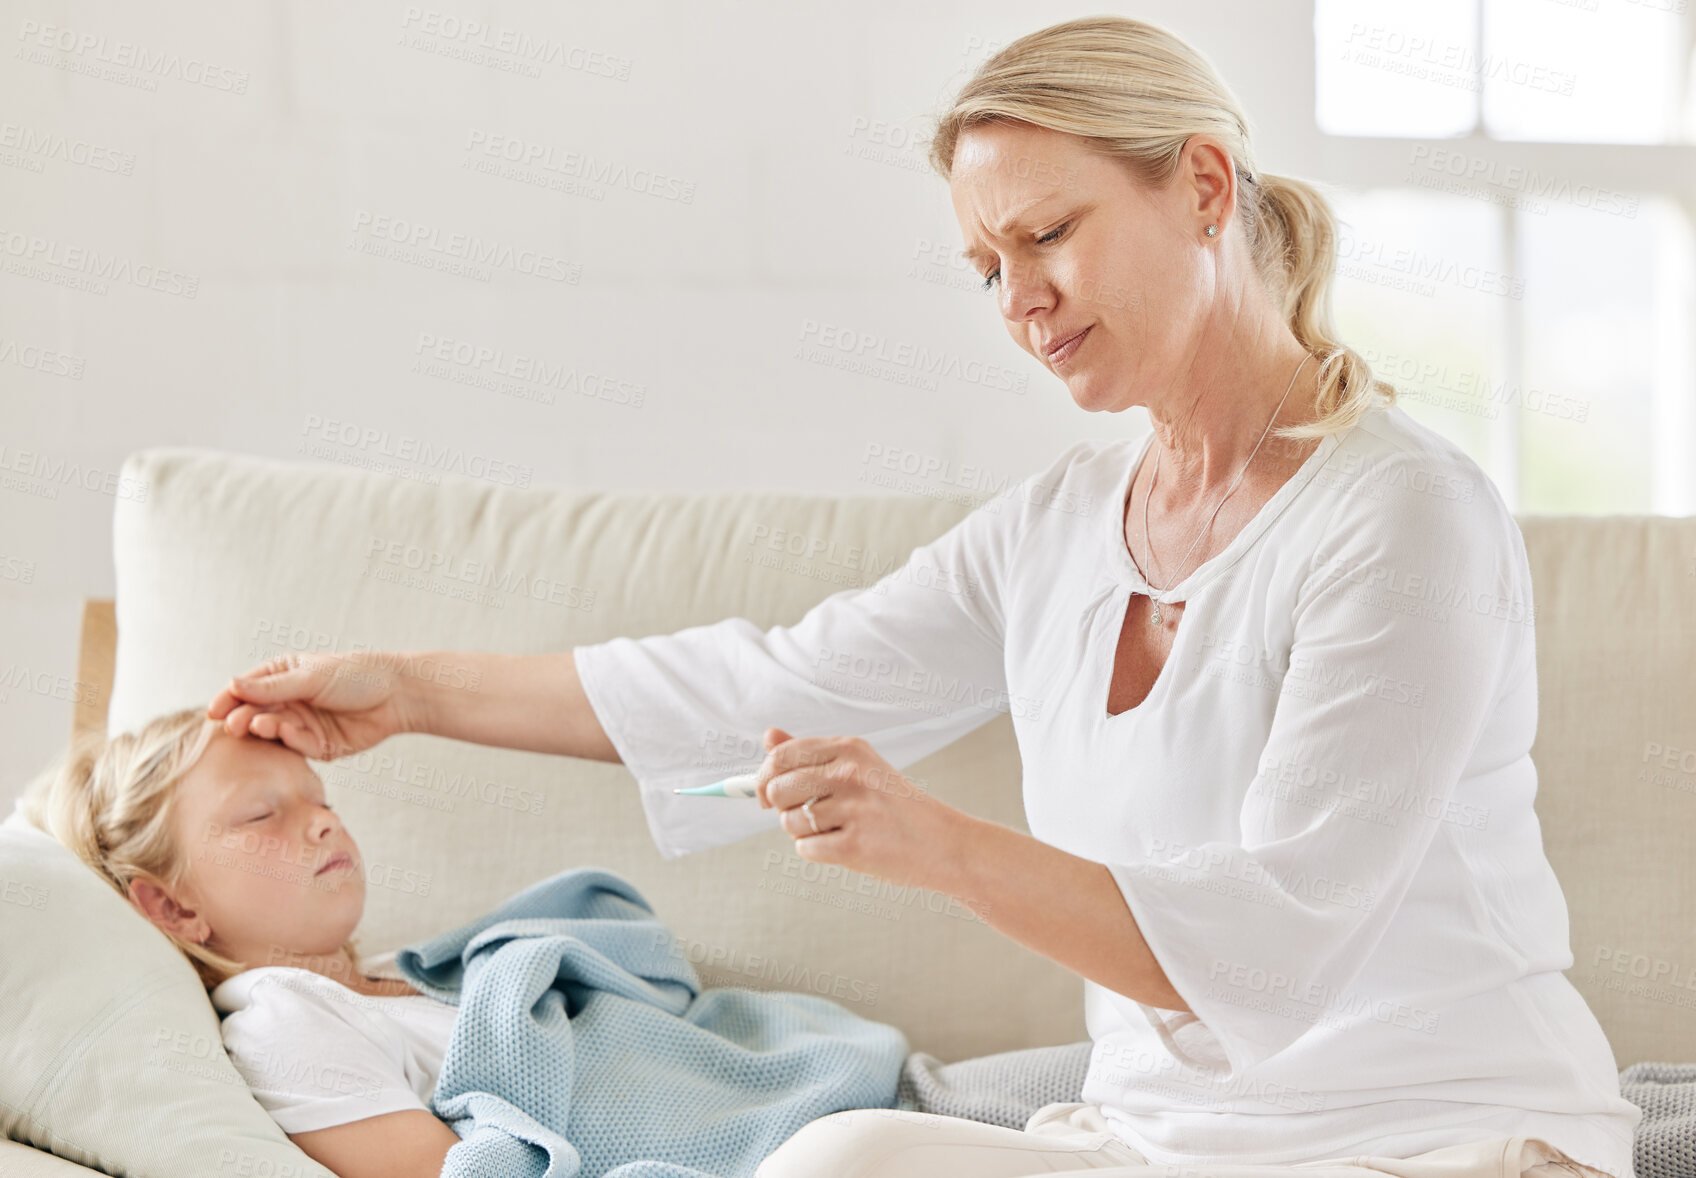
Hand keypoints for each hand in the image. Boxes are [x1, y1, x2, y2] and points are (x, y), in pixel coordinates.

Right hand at [206, 651, 418, 758]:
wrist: (397, 696)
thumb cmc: (356, 675)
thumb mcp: (312, 677)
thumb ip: (273, 686)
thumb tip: (232, 684)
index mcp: (282, 676)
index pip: (246, 689)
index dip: (229, 699)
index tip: (213, 711)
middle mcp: (288, 701)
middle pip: (255, 713)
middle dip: (243, 718)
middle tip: (233, 725)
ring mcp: (301, 724)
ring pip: (273, 732)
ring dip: (265, 729)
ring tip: (261, 724)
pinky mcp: (317, 746)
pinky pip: (296, 747)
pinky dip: (291, 740)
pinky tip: (287, 731)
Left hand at [754, 727, 968, 890]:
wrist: (943, 843)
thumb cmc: (895, 806)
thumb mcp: (859, 767)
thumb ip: (809, 754)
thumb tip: (768, 736)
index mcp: (849, 747)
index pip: (780, 756)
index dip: (764, 778)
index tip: (767, 793)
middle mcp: (849, 772)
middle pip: (777, 790)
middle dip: (784, 808)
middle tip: (814, 815)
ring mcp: (852, 809)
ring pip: (789, 823)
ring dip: (805, 832)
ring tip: (840, 829)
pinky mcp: (853, 845)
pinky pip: (805, 849)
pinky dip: (820, 853)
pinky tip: (848, 846)